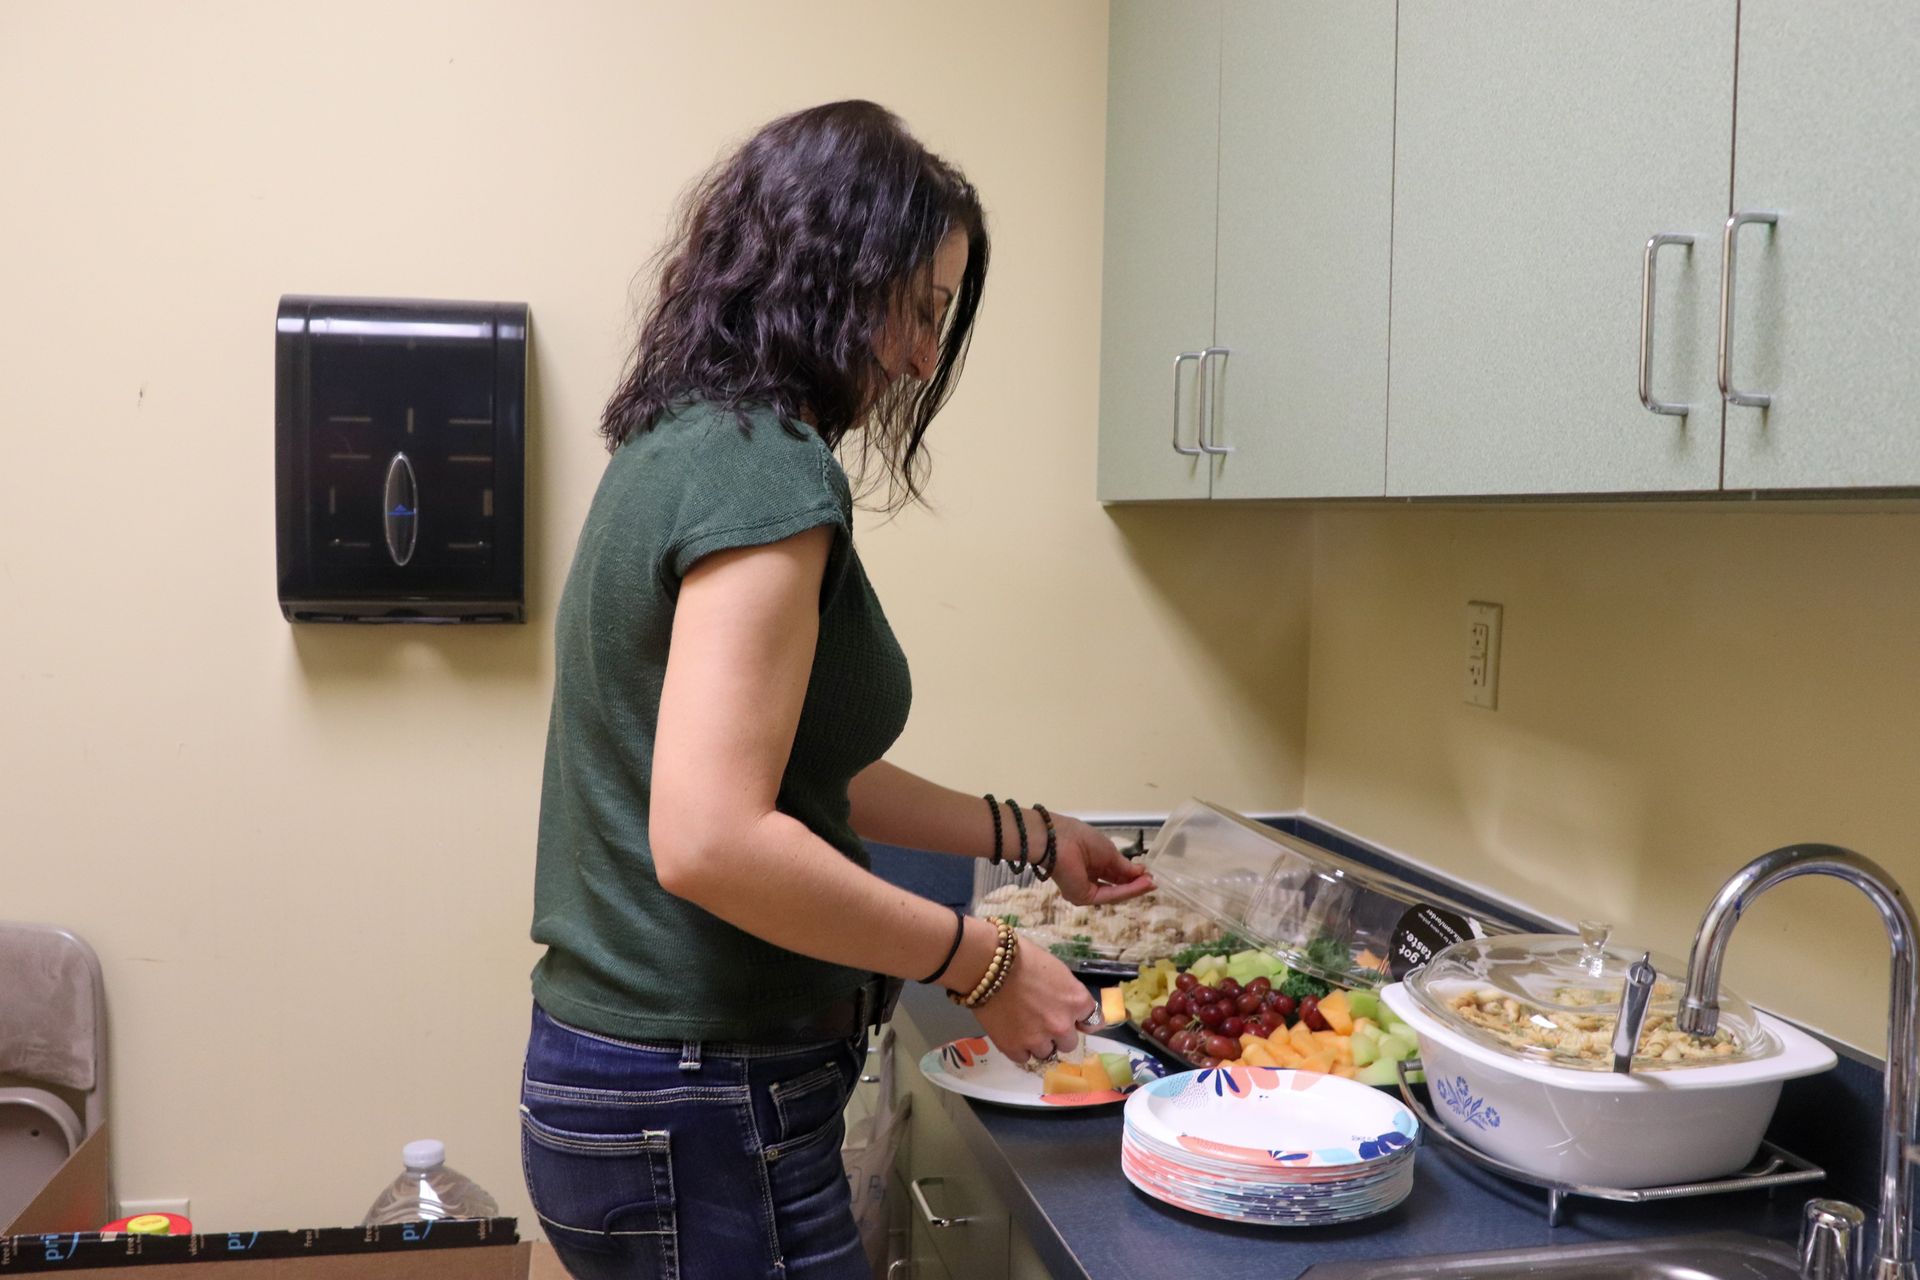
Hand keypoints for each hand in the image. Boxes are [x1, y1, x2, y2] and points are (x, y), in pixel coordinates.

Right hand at [971, 942, 1102, 1063]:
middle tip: (1042, 1020)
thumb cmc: (1023, 958)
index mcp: (1077, 1001)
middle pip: (1069, 1043)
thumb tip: (1068, 1006)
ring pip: (1047, 1053)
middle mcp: (1062, 1025)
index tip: (1075, 1020)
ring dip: (1038, 1043)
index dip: (1081, 1020)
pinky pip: (1023, 1058)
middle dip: (1058, 1033)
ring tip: (1023, 1026)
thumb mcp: (1057, 971)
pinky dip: (1019, 1048)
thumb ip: (1068, 993)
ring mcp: (1038, 1040)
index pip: (1093, 1022)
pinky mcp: (1014, 1048)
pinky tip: (1011, 1032)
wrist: (987, 964)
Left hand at [1047, 812, 1154, 907]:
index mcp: (1091, 864)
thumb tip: (1142, 872)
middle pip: (1116, 887)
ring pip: (1114, 893)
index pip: (1115, 875)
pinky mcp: (1084, 897)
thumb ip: (1124, 866)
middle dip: (1135, 885)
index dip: (1133, 876)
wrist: (1058, 839)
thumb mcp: (1109, 851)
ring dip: (1134, 889)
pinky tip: (1142, 885)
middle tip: (1153, 882)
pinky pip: (1109, 895)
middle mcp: (1088, 879)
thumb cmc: (1081, 838)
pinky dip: (1127, 891)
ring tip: (1151, 883)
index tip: (1150, 875)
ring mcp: (1085, 890)